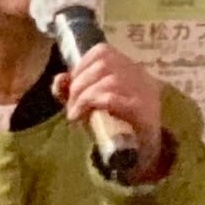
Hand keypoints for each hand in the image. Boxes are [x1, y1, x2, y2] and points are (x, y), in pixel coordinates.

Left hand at [56, 42, 170, 175]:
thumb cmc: (114, 126)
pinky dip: (92, 104)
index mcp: (128, 69)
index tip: (71, 86)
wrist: (141, 153)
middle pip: (104, 64)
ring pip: (109, 80)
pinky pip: (114, 98)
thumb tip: (60, 78)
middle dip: (79, 84)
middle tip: (72, 105)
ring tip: (76, 112)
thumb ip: (72, 91)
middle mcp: (140, 75)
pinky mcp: (144, 111)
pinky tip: (82, 116)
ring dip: (84, 96)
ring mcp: (144, 92)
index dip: (80, 66)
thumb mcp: (88, 105)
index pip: (103, 51)